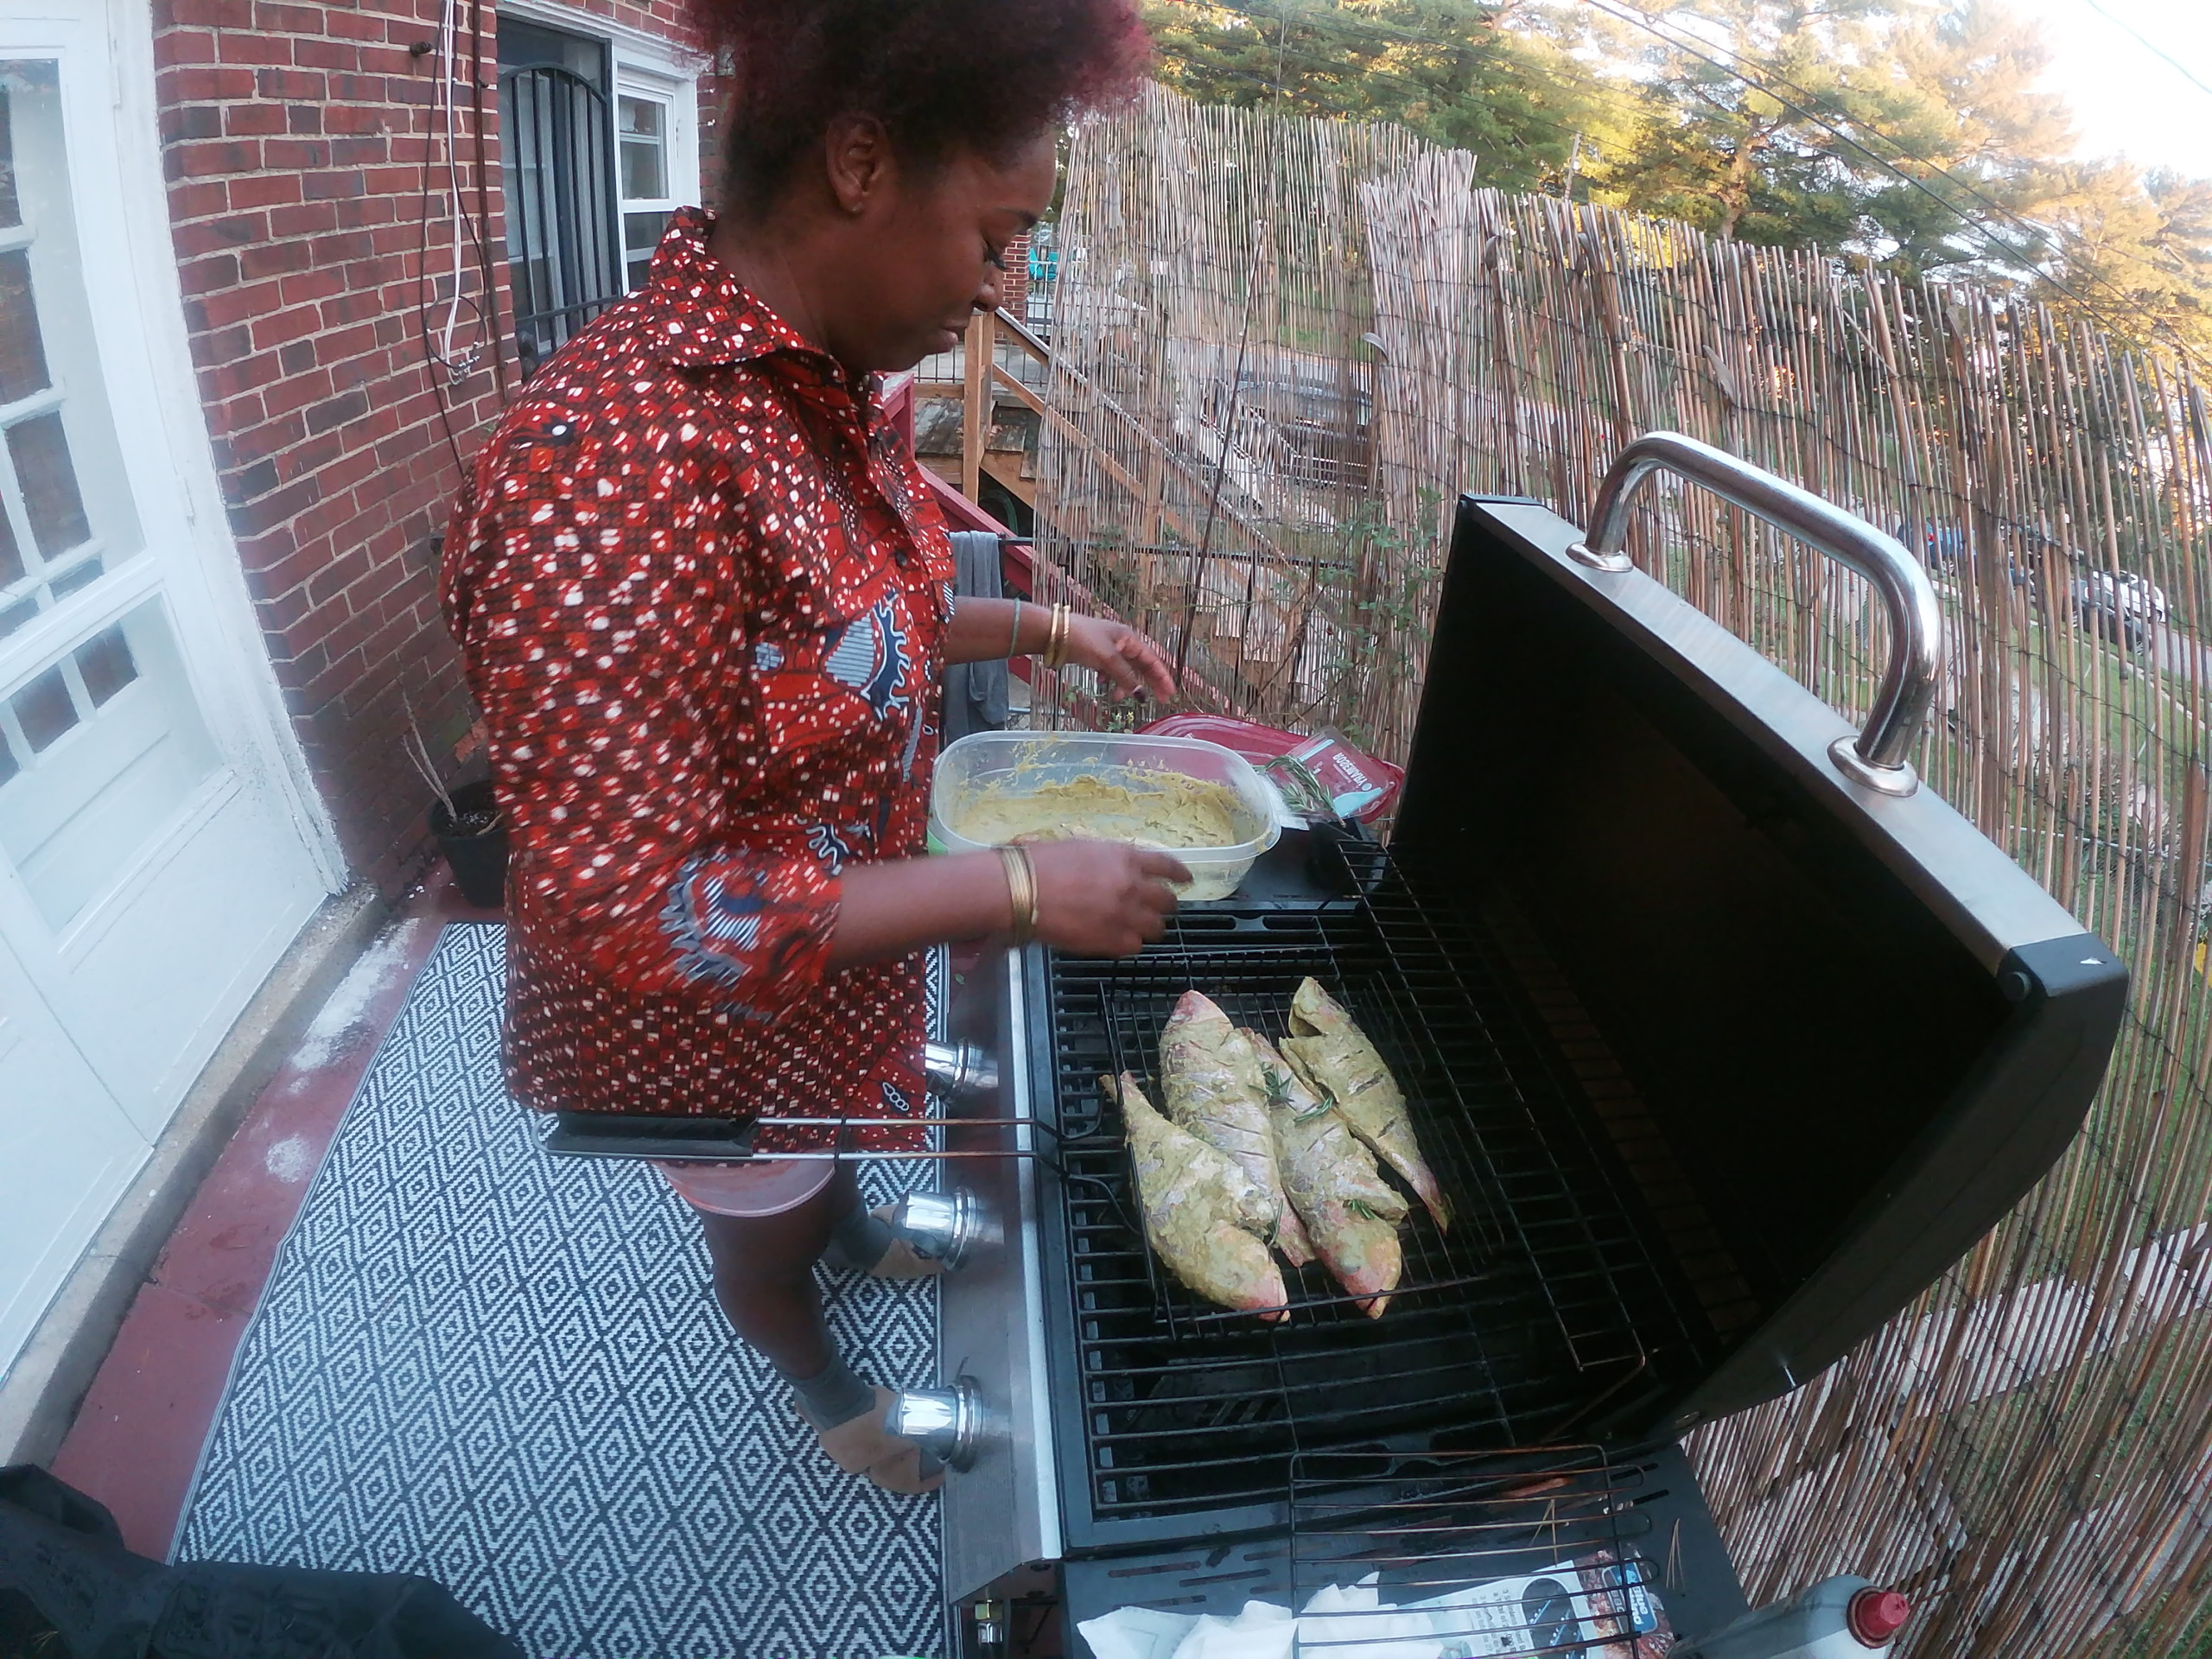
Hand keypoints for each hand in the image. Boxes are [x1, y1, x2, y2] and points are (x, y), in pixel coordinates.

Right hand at [1022, 840, 1189, 956]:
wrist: (1022, 890)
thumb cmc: (1042, 863)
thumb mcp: (1083, 848)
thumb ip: (1108, 860)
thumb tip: (1116, 870)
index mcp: (1126, 858)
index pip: (1167, 865)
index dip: (1180, 874)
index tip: (1186, 879)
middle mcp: (1132, 886)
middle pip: (1167, 901)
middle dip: (1165, 904)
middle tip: (1159, 908)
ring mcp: (1124, 915)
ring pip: (1156, 928)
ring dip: (1150, 926)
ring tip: (1139, 927)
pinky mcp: (1111, 941)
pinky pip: (1134, 947)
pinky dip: (1129, 944)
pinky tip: (1118, 940)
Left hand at [1060, 614, 1177, 699]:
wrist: (1053, 633)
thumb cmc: (1082, 640)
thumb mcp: (1107, 659)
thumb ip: (1125, 677)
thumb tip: (1141, 694)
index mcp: (1128, 638)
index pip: (1152, 659)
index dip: (1162, 677)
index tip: (1170, 694)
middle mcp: (1121, 642)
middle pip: (1140, 665)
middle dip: (1147, 683)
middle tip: (1157, 701)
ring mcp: (1108, 648)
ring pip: (1123, 670)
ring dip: (1124, 684)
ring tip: (1117, 697)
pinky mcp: (1095, 655)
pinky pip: (1109, 670)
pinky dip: (1109, 679)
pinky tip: (1102, 684)